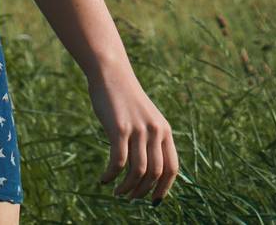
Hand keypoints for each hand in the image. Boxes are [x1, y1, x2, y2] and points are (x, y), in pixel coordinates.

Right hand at [89, 69, 177, 201]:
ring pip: (137, 170)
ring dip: (127, 187)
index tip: (153, 200)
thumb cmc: (125, 99)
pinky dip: (111, 175)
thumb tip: (149, 171)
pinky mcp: (119, 129)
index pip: (171, 168)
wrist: (111, 74)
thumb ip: (151, 139)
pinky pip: (118, 161)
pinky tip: (104, 179)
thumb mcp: (146, 118)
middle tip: (130, 198)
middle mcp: (155, 131)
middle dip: (142, 191)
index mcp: (164, 131)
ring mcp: (138, 130)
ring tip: (118, 192)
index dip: (164, 188)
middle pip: (155, 173)